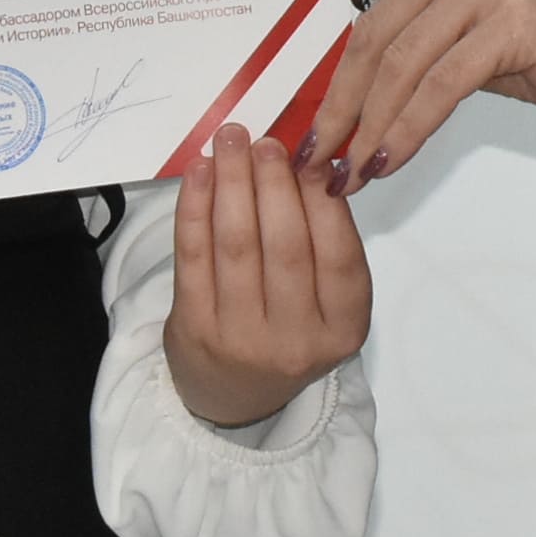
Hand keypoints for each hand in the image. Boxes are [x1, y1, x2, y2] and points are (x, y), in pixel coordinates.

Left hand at [162, 123, 371, 428]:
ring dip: (233, 182)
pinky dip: (195, 206)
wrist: (235, 397)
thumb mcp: (324, 303)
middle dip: (274, 183)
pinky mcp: (194, 329)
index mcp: (342, 328)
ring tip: (231, 140)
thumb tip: (311, 161)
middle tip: (265, 141)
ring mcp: (241, 339)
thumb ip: (323, 243)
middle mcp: (296, 340)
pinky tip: (201, 172)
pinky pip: (193, 255)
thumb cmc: (287, 333)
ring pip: (237, 245)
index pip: (338, 254)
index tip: (311, 154)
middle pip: (286, 246)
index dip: (324, 199)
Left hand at [306, 0, 535, 186]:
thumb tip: (353, 92)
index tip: (317, 134)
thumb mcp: (475, 33)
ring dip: (370, 128)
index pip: (372, 20)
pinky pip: (441, 85)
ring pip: (402, 65)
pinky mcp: (514, 20)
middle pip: (377, 40)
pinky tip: (392, 159)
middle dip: (342, 111)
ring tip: (353, 174)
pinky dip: (409, 128)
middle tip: (321, 164)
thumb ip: (422, 42)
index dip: (338, 84)